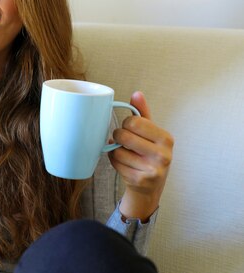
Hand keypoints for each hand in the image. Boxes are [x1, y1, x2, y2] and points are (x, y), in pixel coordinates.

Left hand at [108, 92, 173, 221]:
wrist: (150, 187)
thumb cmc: (149, 154)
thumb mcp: (150, 133)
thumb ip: (143, 113)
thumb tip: (137, 93)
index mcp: (166, 139)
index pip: (134, 121)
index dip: (126, 124)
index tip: (130, 129)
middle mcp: (163, 155)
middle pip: (124, 135)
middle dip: (118, 136)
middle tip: (123, 141)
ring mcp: (152, 170)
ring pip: (117, 150)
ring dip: (116, 150)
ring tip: (126, 154)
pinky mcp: (140, 180)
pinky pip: (115, 163)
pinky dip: (114, 161)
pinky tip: (124, 163)